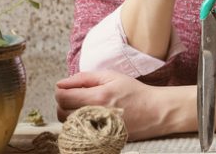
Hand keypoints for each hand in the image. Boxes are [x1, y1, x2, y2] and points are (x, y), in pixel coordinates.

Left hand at [55, 70, 188, 140]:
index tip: (65, 88)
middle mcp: (95, 116)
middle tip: (74, 96)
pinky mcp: (101, 139)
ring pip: (69, 125)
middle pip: (61, 113)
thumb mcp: (111, 76)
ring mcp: (98, 130)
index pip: (62, 97)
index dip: (60, 90)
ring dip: (70, 114)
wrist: (155, 111)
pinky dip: (80, 125)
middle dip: (63, 103)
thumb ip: (85, 78)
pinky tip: (90, 117)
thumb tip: (62, 83)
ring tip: (83, 106)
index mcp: (97, 97)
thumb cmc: (134, 91)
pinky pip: (80, 133)